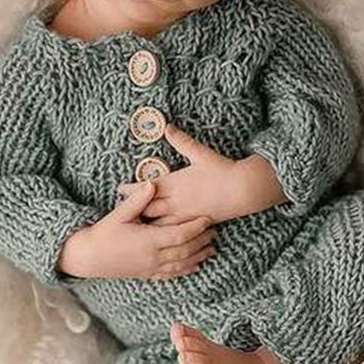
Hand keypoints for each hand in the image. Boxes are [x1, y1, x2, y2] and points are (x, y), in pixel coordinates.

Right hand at [57, 180, 216, 280]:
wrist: (89, 257)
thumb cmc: (103, 233)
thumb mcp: (119, 214)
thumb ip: (138, 200)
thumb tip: (152, 183)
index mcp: (148, 240)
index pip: (180, 234)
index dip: (196, 227)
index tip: (208, 219)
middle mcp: (153, 256)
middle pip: (185, 250)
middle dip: (202, 241)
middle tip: (215, 231)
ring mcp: (151, 267)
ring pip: (181, 263)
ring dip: (198, 256)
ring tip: (211, 248)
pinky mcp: (147, 274)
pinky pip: (172, 273)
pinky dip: (186, 269)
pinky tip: (195, 265)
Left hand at [120, 124, 284, 224]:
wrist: (243, 190)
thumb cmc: (222, 171)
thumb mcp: (200, 154)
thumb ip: (182, 141)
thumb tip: (167, 126)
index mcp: (175, 183)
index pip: (146, 188)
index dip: (131, 189)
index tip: (120, 189)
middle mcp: (177, 201)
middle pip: (149, 209)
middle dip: (136, 209)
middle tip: (123, 210)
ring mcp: (186, 215)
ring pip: (160, 224)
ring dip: (148, 224)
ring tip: (136, 226)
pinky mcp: (196, 223)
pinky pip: (175, 232)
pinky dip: (165, 233)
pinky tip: (159, 236)